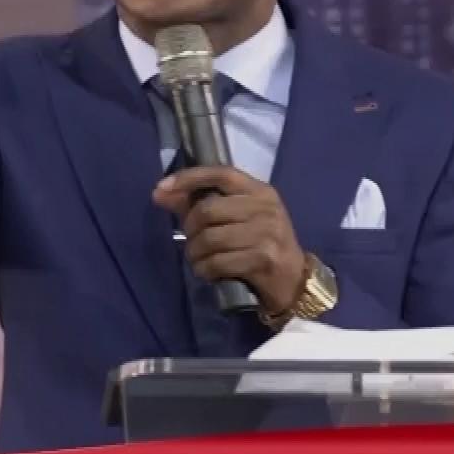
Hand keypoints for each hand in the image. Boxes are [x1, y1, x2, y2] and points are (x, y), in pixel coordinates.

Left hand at [153, 166, 308, 313]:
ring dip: (194, 253)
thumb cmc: (261, 244)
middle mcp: (266, 208)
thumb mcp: (237, 218)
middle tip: (191, 240)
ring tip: (197, 258)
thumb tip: (160, 194)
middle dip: (190, 228)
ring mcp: (267, 233)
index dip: (189, 178)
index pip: (221, 173)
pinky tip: (206, 271)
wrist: (294, 280)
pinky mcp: (263, 259)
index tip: (161, 188)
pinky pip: (218, 262)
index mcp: (261, 191)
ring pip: (210, 238)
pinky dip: (204, 269)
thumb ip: (199, 203)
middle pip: (208, 210)